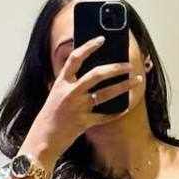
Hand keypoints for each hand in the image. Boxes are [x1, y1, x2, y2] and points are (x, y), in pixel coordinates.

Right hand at [25, 36, 143, 163]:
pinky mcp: (83, 123)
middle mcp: (70, 92)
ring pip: (106, 94)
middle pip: (97, 74)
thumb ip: (71, 83)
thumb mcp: (57, 94)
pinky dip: (116, 112)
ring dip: (124, 86)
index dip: (89, 46)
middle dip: (116, 68)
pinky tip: (126, 106)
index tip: (102, 39)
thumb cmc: (51, 116)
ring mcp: (77, 108)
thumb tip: (96, 74)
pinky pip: (105, 116)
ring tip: (136, 80)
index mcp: (61, 82)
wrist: (42, 139)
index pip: (76, 58)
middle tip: (129, 64)